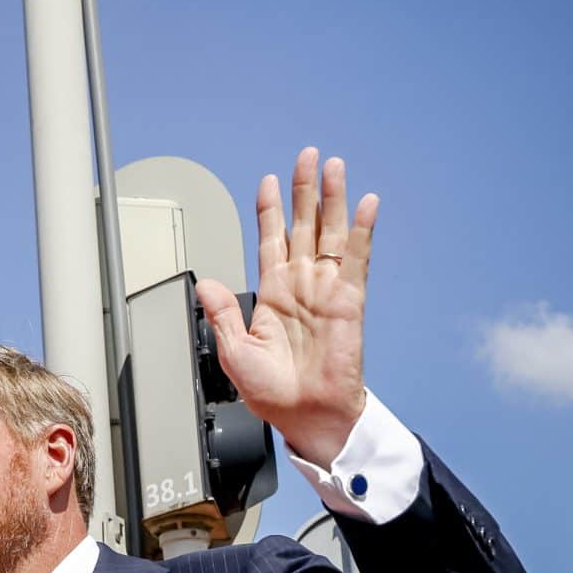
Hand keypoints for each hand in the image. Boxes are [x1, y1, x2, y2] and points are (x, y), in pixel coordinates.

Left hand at [195, 148, 375, 466]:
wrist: (305, 416)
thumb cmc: (273, 392)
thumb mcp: (234, 350)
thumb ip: (221, 314)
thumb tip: (206, 284)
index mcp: (272, 294)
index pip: (270, 240)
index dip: (270, 210)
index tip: (268, 182)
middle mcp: (301, 285)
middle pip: (303, 225)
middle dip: (305, 190)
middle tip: (307, 156)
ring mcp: (327, 289)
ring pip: (330, 233)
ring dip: (332, 199)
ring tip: (334, 166)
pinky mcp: (349, 301)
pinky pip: (356, 259)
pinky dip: (362, 230)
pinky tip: (366, 204)